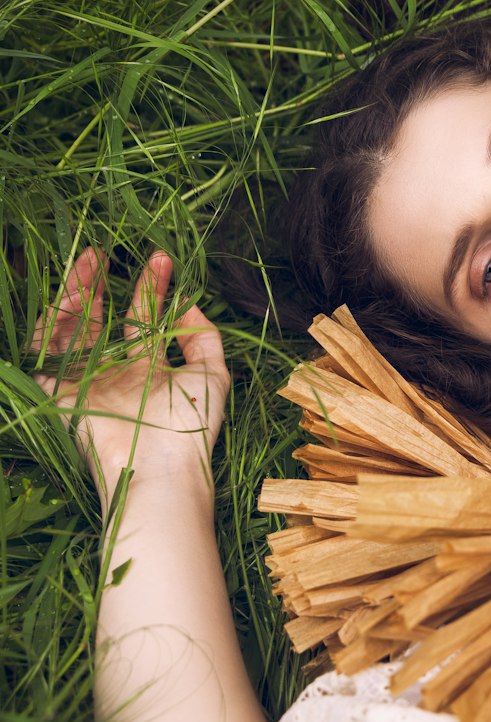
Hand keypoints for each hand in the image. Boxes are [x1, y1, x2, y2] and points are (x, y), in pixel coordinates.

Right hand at [31, 248, 229, 514]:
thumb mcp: (214, 374)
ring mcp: (85, 382)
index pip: (143, 319)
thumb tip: (188, 304)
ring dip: (76, 294)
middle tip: (102, 253)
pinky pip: (45, 355)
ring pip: (71, 330)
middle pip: (98, 321)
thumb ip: (204, 336)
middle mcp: (113, 374)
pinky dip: (51, 325)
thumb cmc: (192, 427)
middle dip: (99, 285)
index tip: (161, 258)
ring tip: (88, 262)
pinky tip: (68, 298)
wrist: (161, 468)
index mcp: (148, 370)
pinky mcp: (60, 395)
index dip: (151, 288)